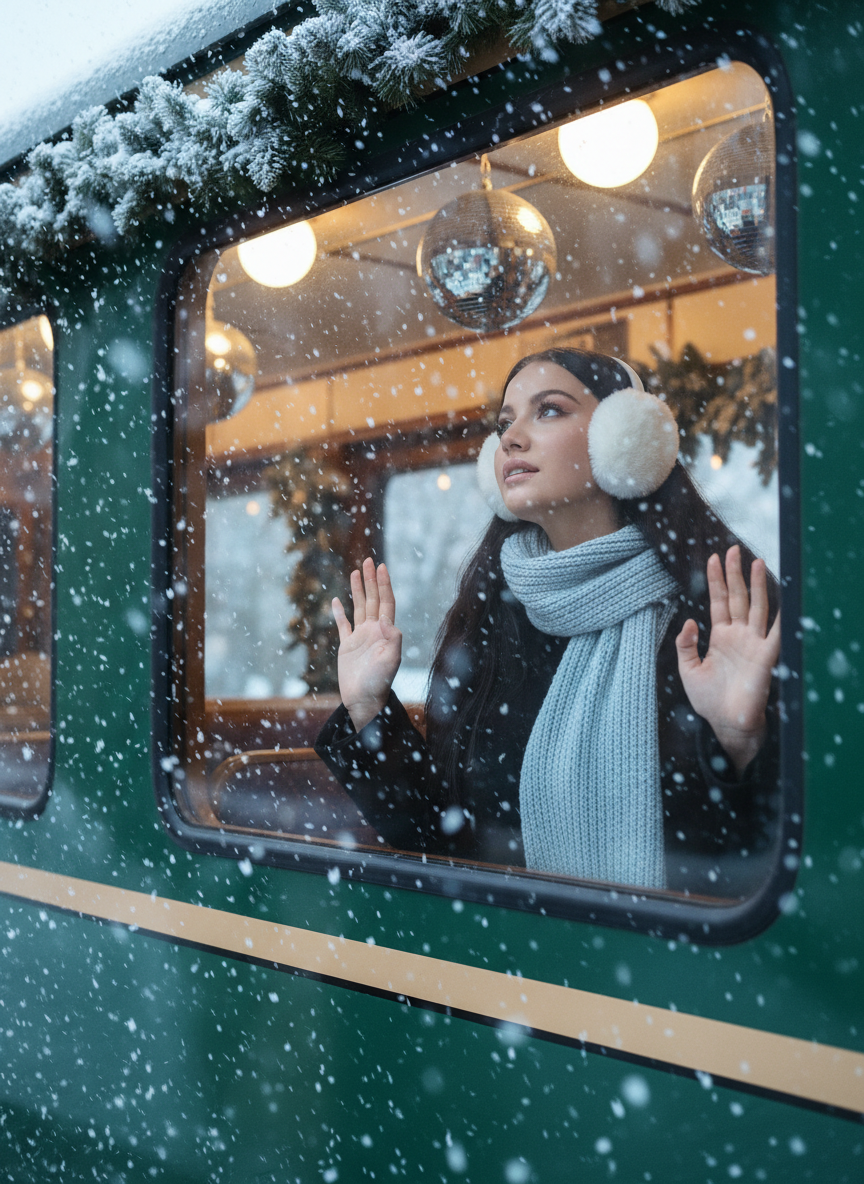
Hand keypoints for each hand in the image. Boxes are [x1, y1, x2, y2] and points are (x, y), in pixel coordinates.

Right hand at [332, 557, 401, 732]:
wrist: (364, 701)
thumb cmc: (378, 684)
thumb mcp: (390, 663)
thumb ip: (393, 642)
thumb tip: (390, 623)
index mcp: (384, 632)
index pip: (386, 602)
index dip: (384, 584)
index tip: (382, 567)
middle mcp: (373, 631)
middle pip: (373, 599)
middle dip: (371, 580)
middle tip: (369, 560)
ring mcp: (360, 638)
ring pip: (359, 607)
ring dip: (358, 590)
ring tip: (355, 571)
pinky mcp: (347, 647)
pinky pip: (343, 625)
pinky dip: (339, 612)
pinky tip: (336, 601)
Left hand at [676, 546, 779, 775]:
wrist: (725, 724)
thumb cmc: (708, 700)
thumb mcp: (688, 669)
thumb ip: (686, 645)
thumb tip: (689, 621)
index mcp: (721, 637)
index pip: (720, 602)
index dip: (717, 580)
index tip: (714, 558)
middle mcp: (739, 636)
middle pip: (739, 597)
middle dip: (736, 574)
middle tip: (733, 549)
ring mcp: (754, 644)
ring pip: (757, 607)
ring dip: (756, 585)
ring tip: (754, 561)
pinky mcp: (766, 656)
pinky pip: (776, 631)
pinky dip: (781, 614)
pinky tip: (783, 596)